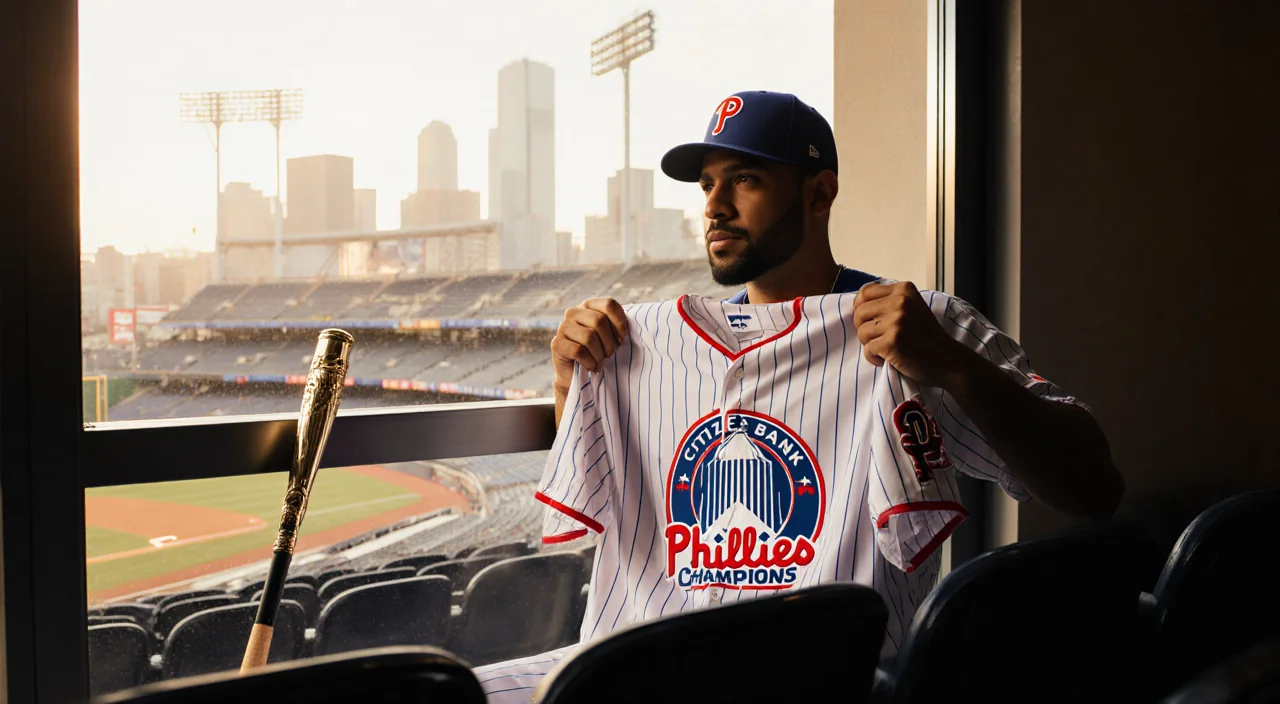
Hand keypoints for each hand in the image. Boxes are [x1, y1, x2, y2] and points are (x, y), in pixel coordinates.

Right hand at [550, 298, 627, 396]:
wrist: (577, 375)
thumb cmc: (598, 352)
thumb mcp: (610, 336)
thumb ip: (618, 325)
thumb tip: (632, 324)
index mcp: (588, 306)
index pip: (609, 304)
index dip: (619, 323)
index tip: (622, 339)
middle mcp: (573, 312)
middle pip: (599, 321)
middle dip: (609, 342)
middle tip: (610, 355)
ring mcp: (563, 327)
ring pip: (589, 337)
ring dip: (599, 355)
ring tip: (600, 362)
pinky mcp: (557, 344)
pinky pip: (578, 351)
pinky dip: (590, 362)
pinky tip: (591, 367)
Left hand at [852, 282, 972, 389]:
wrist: (949, 360)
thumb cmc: (927, 337)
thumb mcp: (913, 307)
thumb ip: (890, 301)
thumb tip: (859, 304)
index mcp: (904, 290)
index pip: (865, 292)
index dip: (860, 308)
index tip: (868, 321)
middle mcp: (900, 301)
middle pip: (860, 312)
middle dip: (863, 328)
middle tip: (877, 339)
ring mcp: (897, 321)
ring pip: (862, 331)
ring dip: (869, 344)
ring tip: (885, 349)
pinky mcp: (893, 341)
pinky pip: (868, 349)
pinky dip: (874, 358)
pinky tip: (887, 359)